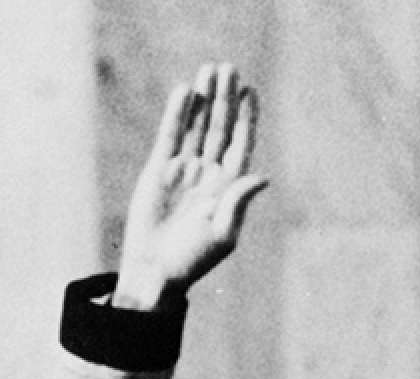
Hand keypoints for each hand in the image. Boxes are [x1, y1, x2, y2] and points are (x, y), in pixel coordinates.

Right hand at [115, 63, 270, 309]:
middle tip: (228, 69)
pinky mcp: (160, 168)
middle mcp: (209, 174)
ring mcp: (184, 169)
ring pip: (197, 126)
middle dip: (225, 99)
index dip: (246, 118)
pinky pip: (171, 134)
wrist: (155, 268)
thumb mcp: (223, 232)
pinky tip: (186, 92)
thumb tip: (264, 176)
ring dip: (204, 99)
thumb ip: (239, 202)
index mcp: (229, 187)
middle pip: (220, 127)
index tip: (251, 90)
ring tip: (209, 71)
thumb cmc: (194, 257)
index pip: (241, 144)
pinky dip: (177, 114)